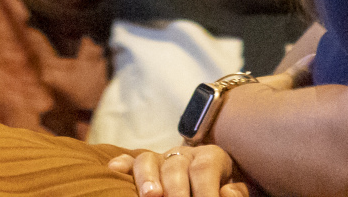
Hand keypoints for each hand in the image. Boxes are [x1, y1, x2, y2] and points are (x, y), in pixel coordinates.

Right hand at [108, 145, 247, 196]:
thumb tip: (225, 192)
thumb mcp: (233, 189)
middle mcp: (183, 154)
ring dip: (147, 178)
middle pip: (176, 166)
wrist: (214, 173)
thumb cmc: (222, 187)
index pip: (205, 169)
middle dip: (176, 190)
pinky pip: (131, 161)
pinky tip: (114, 169)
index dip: (206, 191)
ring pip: (150, 160)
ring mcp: (162, 159)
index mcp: (209, 157)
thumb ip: (234, 194)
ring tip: (150, 196)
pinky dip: (122, 164)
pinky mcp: (145, 167)